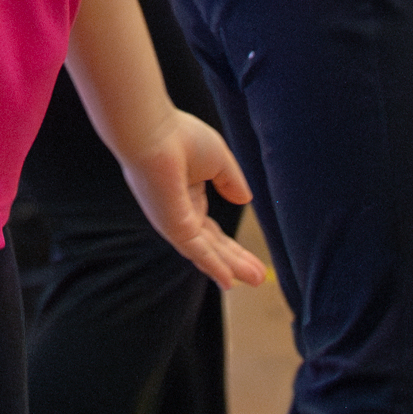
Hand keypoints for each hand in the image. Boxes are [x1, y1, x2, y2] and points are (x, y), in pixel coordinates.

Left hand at [115, 110, 268, 290]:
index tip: (255, 263)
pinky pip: (197, 250)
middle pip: (212, 246)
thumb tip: (245, 201)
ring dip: (231, 267)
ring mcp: (173, 222)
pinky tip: (228, 282)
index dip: (233, 248)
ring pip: (208, 252)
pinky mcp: (171, 225)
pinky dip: (214, 266)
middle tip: (259, 279)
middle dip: (236, 262)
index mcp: (186, 196)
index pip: (212, 232)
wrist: (153, 132)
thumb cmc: (180, 137)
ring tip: (257, 280)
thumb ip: (231, 182)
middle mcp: (179, 213)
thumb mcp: (218, 160)